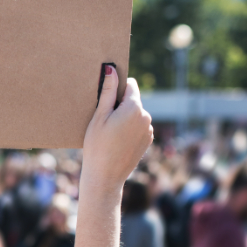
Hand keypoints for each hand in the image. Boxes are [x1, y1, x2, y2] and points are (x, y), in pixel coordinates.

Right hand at [80, 67, 152, 198]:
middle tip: (104, 121)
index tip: (107, 100)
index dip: (117, 89)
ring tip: (110, 133)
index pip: (130, 85)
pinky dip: (130, 129)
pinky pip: (139, 127)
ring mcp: (149, 130)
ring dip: (125, 117)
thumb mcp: (99, 117)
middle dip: (120, 105)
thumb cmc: (97, 146)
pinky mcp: (148, 141)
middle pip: (133, 100)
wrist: (105, 176)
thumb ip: (107, 92)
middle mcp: (146, 116)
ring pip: (136, 114)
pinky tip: (118, 141)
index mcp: (134, 107)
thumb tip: (111, 70)